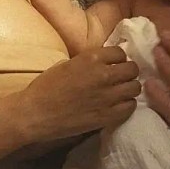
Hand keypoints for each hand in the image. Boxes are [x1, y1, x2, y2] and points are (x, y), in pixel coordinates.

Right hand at [17, 46, 140, 141]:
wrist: (34, 114)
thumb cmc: (46, 87)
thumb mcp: (68, 63)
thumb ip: (90, 61)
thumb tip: (107, 62)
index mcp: (92, 58)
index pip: (120, 53)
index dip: (118, 59)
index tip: (114, 65)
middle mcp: (104, 75)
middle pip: (132, 69)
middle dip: (128, 72)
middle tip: (120, 78)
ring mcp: (107, 96)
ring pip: (135, 87)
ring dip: (129, 89)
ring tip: (121, 92)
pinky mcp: (107, 116)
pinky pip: (130, 107)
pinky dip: (127, 105)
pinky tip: (119, 105)